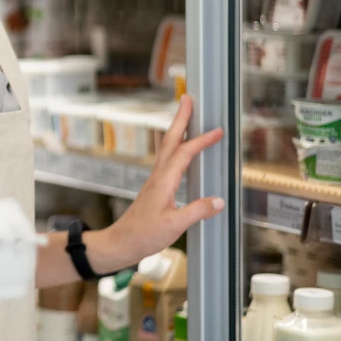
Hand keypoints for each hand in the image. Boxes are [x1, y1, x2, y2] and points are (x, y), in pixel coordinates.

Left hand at [101, 95, 224, 268]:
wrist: (121, 242)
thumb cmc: (143, 235)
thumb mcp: (174, 226)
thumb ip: (197, 211)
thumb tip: (219, 200)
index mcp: (163, 182)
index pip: (184, 154)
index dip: (201, 141)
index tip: (217, 130)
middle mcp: (158, 177)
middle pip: (170, 141)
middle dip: (180, 119)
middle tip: (187, 98)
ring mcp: (155, 181)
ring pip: (167, 148)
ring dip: (177, 130)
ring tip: (186, 116)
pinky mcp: (155, 188)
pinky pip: (167, 160)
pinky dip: (175, 147)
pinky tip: (180, 150)